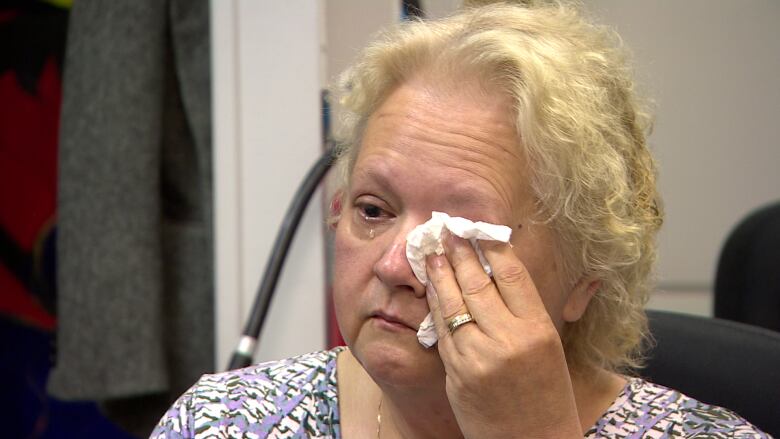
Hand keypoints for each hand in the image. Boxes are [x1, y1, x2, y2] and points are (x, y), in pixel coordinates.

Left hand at [425, 232, 581, 437]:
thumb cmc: (545, 395)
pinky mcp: (457, 372)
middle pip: (478, 283)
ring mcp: (479, 357)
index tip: (479, 230)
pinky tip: (431, 289)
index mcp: (538, 330)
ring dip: (441, 274)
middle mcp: (509, 341)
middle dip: (460, 253)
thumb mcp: (547, 347)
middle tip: (448, 230)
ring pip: (454, 303)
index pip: (512, 275)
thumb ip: (523, 312)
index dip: (492, 247)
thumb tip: (496, 270)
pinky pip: (443, 330)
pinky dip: (436, 305)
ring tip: (434, 252)